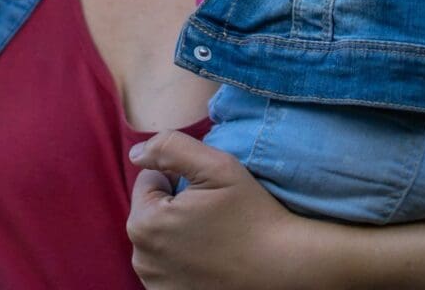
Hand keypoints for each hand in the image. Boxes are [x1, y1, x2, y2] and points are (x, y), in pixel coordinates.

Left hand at [128, 131, 318, 288]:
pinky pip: (168, 266)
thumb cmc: (253, 215)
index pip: (150, 182)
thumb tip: (137, 154)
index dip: (180, 181)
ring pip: (159, 240)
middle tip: (214, 218)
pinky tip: (211, 262)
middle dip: (175, 208)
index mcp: (144, 223)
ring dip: (178, 234)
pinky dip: (183, 261)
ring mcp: (155, 284)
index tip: (208, 197)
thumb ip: (169, 148)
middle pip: (151, 212)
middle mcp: (142, 259)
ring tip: (214, 240)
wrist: (287, 268)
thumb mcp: (217, 166)